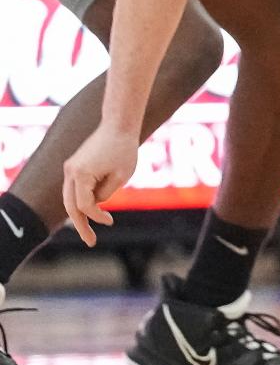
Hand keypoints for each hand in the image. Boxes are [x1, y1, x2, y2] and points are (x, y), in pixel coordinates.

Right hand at [62, 125, 138, 246]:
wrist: (119, 123)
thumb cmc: (124, 148)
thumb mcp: (121, 176)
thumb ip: (105, 194)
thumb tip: (95, 203)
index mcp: (80, 174)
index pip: (85, 206)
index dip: (97, 217)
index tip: (110, 221)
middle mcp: (70, 171)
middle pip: (70, 206)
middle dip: (79, 225)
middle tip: (90, 242)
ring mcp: (71, 167)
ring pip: (69, 198)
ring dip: (79, 214)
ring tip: (87, 231)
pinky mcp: (75, 164)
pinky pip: (74, 189)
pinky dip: (80, 201)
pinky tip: (89, 212)